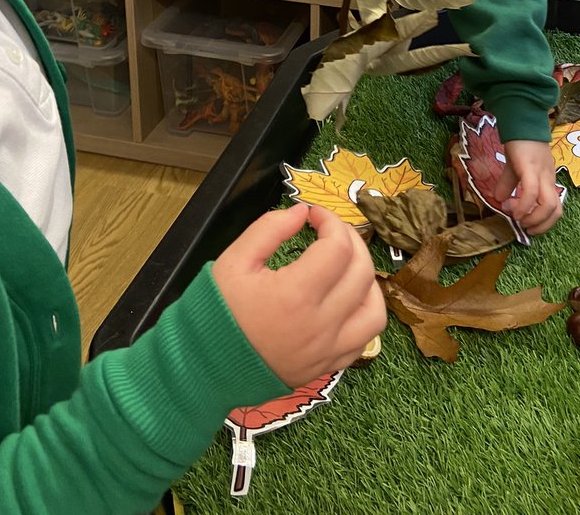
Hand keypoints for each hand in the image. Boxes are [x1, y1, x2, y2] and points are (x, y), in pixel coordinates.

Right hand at [212, 204, 385, 388]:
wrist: (205, 366)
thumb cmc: (218, 310)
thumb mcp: (234, 260)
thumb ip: (269, 228)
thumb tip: (302, 213)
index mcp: (296, 295)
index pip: (337, 247)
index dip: (330, 221)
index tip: (313, 215)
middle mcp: (320, 325)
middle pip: (361, 273)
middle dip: (351, 241)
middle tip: (330, 231)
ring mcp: (328, 350)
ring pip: (374, 310)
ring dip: (367, 279)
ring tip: (347, 264)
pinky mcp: (328, 366)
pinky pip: (365, 339)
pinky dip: (364, 313)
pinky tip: (348, 298)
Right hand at [493, 140, 561, 234]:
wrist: (520, 120)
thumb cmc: (520, 142)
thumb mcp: (514, 166)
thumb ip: (509, 183)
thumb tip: (499, 199)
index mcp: (546, 180)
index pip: (556, 207)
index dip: (544, 222)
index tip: (526, 223)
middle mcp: (548, 179)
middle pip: (557, 210)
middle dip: (542, 226)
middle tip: (525, 228)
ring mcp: (541, 174)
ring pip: (550, 205)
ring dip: (535, 219)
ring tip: (519, 220)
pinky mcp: (530, 168)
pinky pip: (532, 192)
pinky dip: (524, 206)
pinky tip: (514, 210)